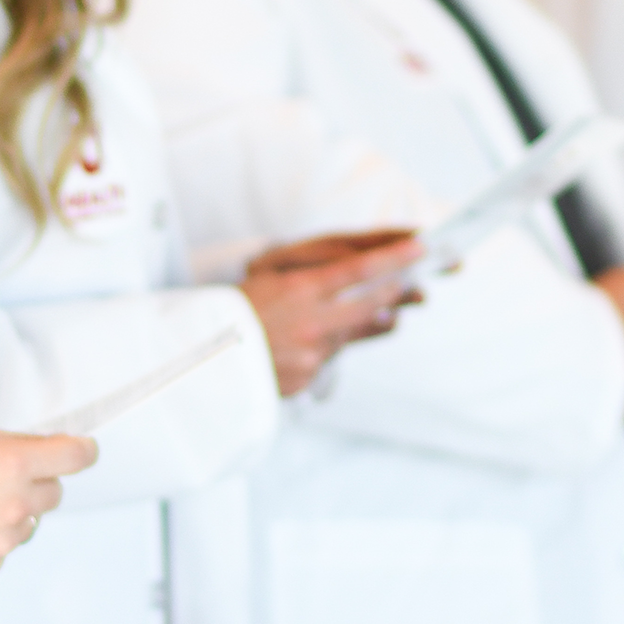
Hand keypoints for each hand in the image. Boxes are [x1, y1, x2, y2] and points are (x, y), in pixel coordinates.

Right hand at [0, 424, 98, 577]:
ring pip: (32, 520)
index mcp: (12, 464)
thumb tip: (44, 448)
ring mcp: (4, 539)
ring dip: (14, 511)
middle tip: (1, 476)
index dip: (83, 451)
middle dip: (37, 481)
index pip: (76, 457)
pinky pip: (8, 545)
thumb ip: (11, 444)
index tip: (83, 450)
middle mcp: (15, 504)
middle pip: (55, 491)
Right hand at [240, 229, 423, 395]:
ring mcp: (313, 353)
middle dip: (397, 291)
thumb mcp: (269, 274)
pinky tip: (312, 339)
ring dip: (370, 320)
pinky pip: (331, 356)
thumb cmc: (236, 308)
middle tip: (415, 284)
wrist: (204, 355)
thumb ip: (315, 271)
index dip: (395, 257)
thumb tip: (361, 276)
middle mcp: (312, 322)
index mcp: (300, 290)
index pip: (360, 269)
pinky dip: (329, 345)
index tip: (420, 247)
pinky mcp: (309, 377)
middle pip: (372, 303)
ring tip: (387, 311)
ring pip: (355, 332)